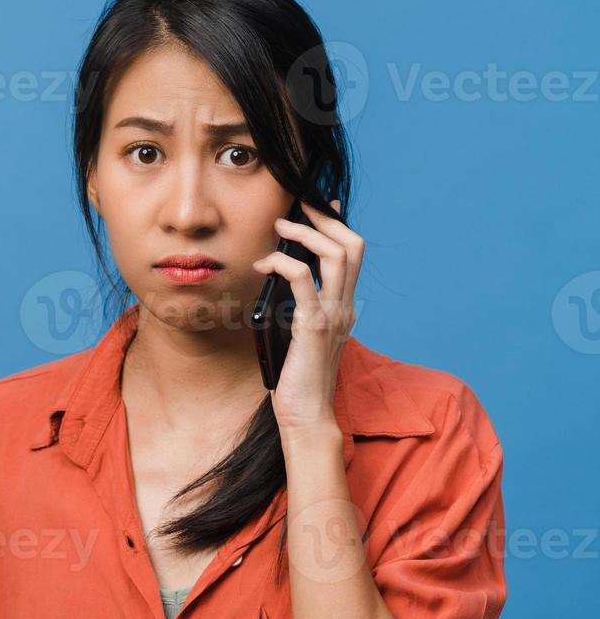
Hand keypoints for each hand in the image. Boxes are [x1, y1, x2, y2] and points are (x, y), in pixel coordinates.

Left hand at [252, 198, 361, 435]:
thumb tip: (278, 281)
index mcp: (343, 307)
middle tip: (298, 205)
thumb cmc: (298, 377)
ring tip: (281, 227)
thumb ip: (298, 308)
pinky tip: (265, 262)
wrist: (307, 414)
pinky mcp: (313, 327)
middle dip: (325, 218)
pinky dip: (283, 263)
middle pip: (351, 246)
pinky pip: (303, 281)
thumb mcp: (299, 334)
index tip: (321, 204)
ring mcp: (333, 316)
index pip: (352, 254)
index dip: (338, 224)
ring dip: (306, 234)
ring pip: (336, 256)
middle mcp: (344, 307)